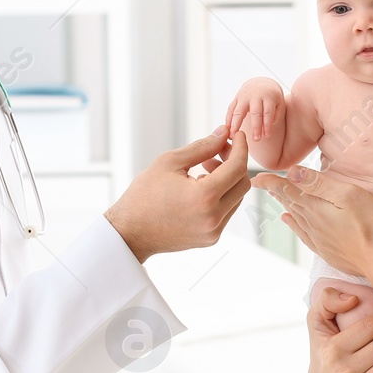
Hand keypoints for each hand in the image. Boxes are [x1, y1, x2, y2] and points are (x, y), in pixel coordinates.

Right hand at [105, 128, 250, 261]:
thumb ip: (202, 146)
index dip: (241, 148)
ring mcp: (213, 231)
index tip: (238, 136)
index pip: (238, 168)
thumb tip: (224, 133)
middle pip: (243, 184)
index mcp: (204, 197)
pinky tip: (200, 187)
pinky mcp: (210, 239)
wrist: (129, 232)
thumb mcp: (170, 162)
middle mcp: (213, 218)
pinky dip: (221, 196)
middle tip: (218, 151)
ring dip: (228, 180)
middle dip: (235, 163)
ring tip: (204, 169)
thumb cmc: (144, 195)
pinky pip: (226, 212)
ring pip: (236, 198)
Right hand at [225, 78, 284, 141]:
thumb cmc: (272, 98)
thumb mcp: (279, 103)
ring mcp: (244, 96)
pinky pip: (230, 110)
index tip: (267, 136)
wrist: (260, 84)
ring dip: (236, 124)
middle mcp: (255, 95)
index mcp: (268, 96)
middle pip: (255, 112)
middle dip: (256, 127)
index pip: (268, 112)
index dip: (267, 125)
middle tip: (256, 140)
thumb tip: (266, 129)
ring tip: (233, 137)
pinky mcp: (236, 99)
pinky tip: (227, 130)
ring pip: (239, 111)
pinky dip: (228, 120)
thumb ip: (275, 115)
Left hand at [252, 165, 372, 277]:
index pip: (287, 189)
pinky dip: (293, 223)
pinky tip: (289, 220)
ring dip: (284, 203)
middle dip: (274, 190)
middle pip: (289, 201)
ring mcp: (318, 237)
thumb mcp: (348, 195)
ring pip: (295, 215)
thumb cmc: (371, 224)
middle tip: (260, 182)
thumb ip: (319, 184)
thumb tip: (292, 172)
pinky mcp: (326, 249)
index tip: (256, 176)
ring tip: (275, 195)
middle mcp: (312, 222)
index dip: (270, 182)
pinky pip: (302, 232)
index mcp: (315, 206)